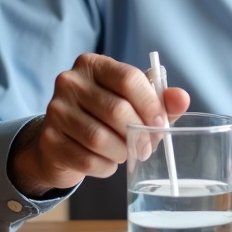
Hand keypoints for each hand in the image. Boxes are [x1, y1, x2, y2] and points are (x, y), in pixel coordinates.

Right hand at [8, 52, 190, 198]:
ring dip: (121, 152)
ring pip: (100, 138)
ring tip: (126, 153)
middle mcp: (69, 82)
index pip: (128, 78)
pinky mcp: (49, 140)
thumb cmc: (104, 116)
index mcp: (92, 64)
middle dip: (139, 134)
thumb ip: (159, 99)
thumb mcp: (132, 101)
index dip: (150, 104)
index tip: (161, 124)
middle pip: (116, 110)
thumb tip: (182, 98)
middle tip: (147, 147)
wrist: (63, 140)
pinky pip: (87, 160)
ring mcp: (55, 111)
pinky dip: (105, 166)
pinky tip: (107, 162)